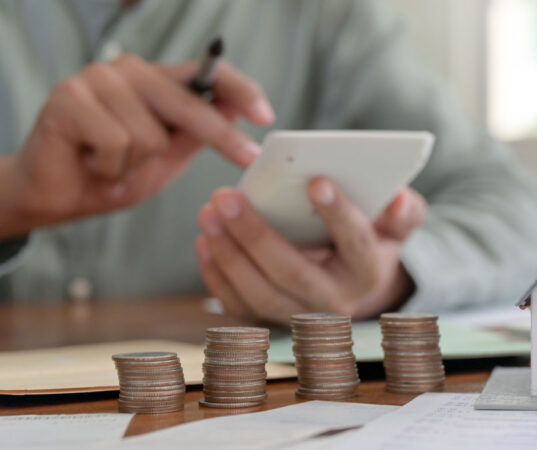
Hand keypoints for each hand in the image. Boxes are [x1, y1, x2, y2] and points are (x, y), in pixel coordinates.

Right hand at [0, 54, 273, 238]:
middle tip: (247, 158)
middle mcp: (126, 71)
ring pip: (150, 135)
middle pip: (189, 103)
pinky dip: (109, 168)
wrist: (55, 198)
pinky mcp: (69, 97)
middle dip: (220, 137)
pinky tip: (91, 165)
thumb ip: (195, 135)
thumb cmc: (112, 176)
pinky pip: (116, 143)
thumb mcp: (166, 158)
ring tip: (113, 168)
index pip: (204, 74)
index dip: (240, 90)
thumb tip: (235, 110)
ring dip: (134, 166)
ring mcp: (96, 80)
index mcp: (153, 81)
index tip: (266, 115)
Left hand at [195, 178, 426, 323]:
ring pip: (259, 294)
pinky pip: (238, 305)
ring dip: (228, 254)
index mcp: (369, 273)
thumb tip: (400, 198)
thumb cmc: (370, 240)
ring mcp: (300, 317)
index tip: (316, 180)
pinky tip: (205, 240)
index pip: (357, 244)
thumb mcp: (395, 226)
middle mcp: (335, 303)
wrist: (350, 283)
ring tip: (208, 213)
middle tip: (226, 196)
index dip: (339, 214)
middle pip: (293, 273)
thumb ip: (404, 211)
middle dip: (256, 235)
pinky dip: (216, 274)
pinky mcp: (270, 320)